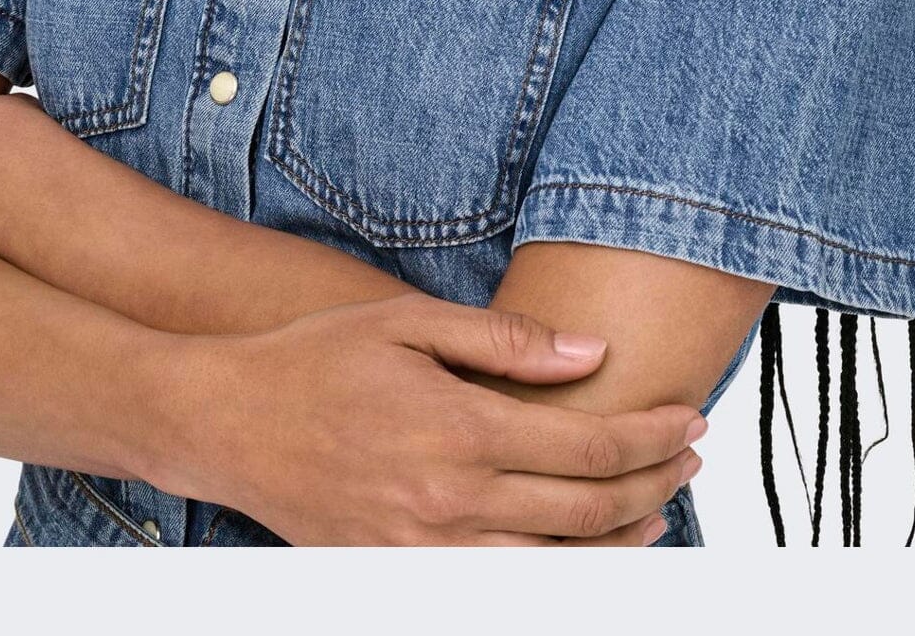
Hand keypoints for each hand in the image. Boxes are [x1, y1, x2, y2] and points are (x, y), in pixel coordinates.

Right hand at [144, 293, 705, 544]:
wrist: (225, 422)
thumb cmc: (314, 360)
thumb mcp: (407, 321)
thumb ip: (505, 341)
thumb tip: (591, 353)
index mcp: (458, 429)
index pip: (589, 445)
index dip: (652, 435)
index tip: (688, 418)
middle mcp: (451, 501)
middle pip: (588, 511)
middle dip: (656, 482)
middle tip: (689, 456)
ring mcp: (426, 551)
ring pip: (557, 566)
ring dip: (622, 541)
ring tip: (657, 510)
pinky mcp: (400, 578)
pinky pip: (502, 592)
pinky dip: (557, 577)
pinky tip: (579, 554)